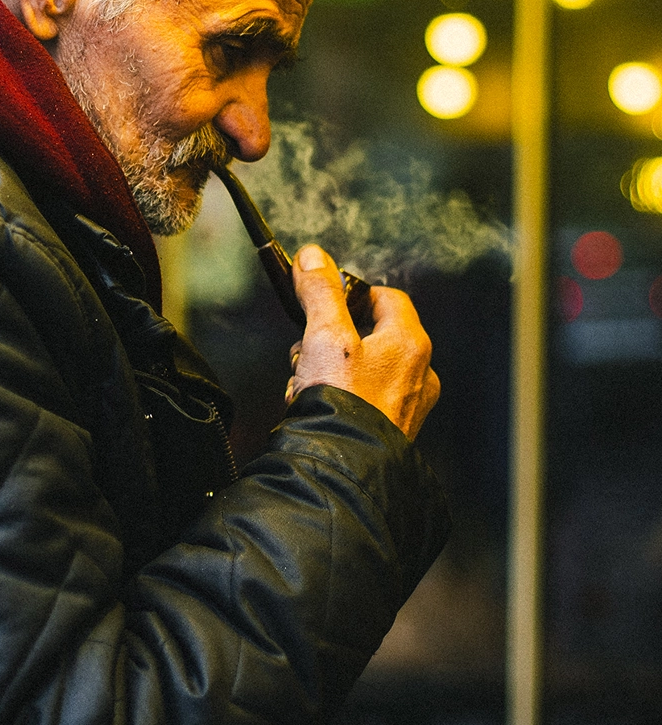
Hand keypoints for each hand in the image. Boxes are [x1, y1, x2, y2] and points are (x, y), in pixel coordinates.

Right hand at [285, 245, 439, 441]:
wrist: (345, 467)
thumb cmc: (342, 402)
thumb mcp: (325, 335)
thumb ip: (320, 293)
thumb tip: (313, 257)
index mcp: (410, 343)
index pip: (387, 298)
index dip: (352, 296)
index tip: (326, 304)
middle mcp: (418, 373)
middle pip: (371, 335)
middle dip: (331, 341)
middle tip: (307, 353)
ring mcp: (407, 406)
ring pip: (363, 371)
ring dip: (329, 372)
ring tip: (306, 386)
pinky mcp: (391, 431)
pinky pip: (363, 402)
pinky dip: (338, 400)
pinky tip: (314, 409)